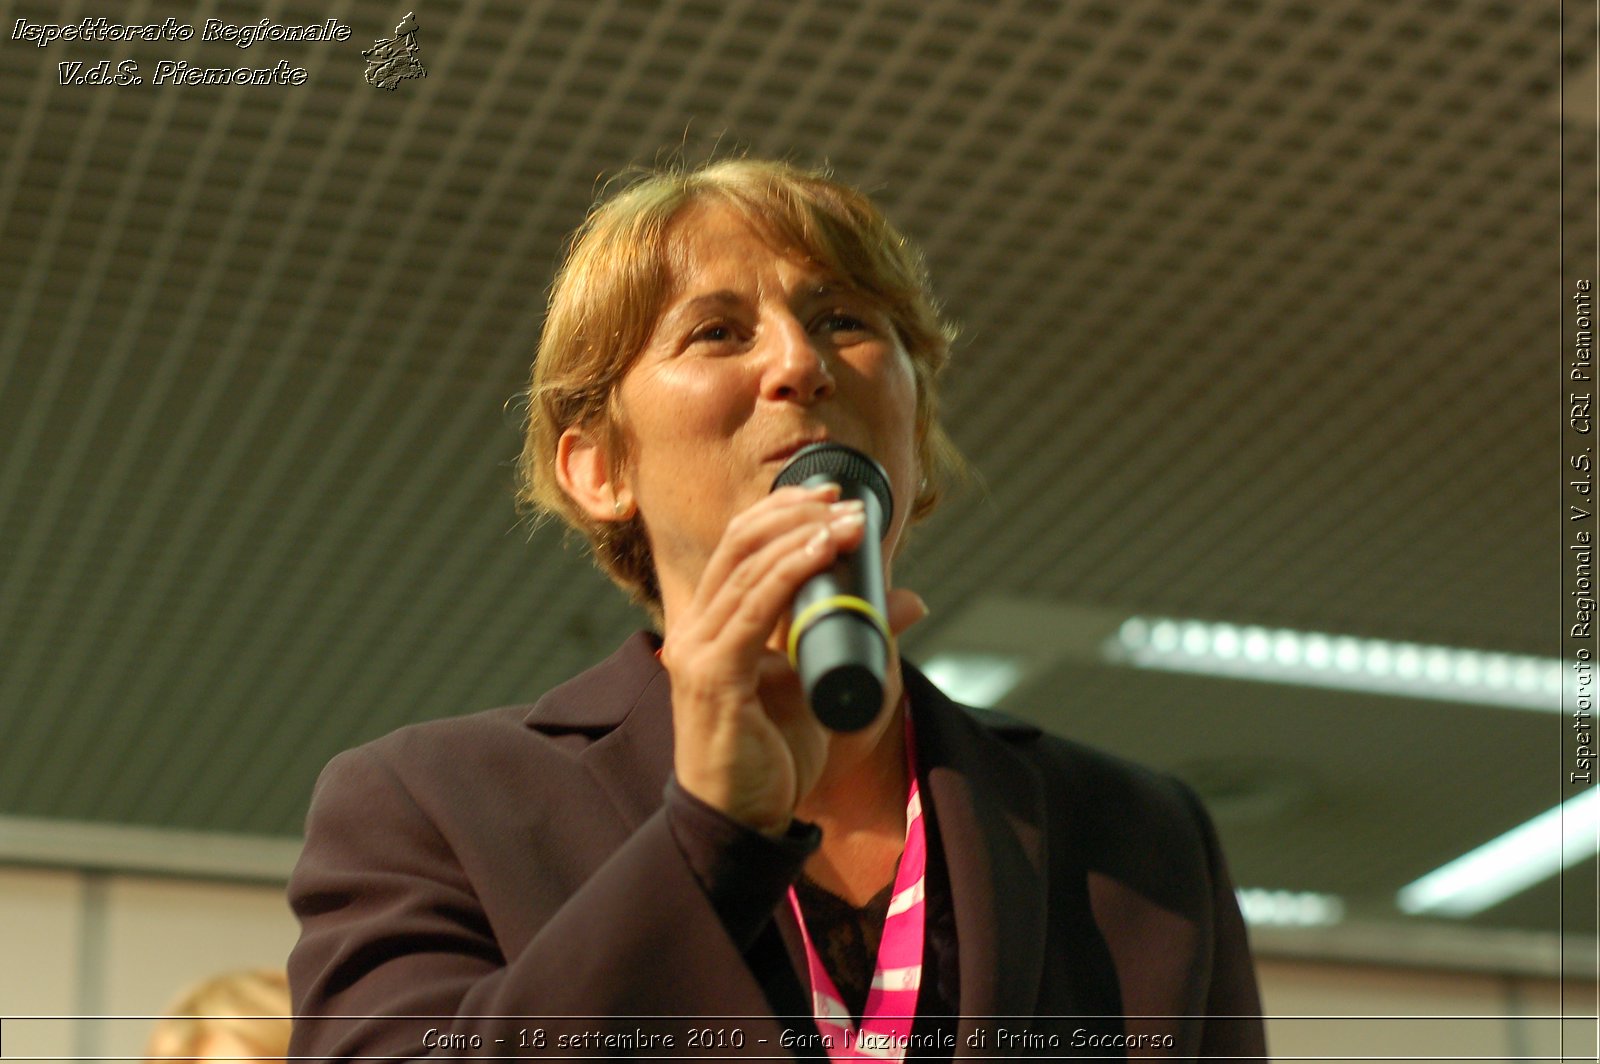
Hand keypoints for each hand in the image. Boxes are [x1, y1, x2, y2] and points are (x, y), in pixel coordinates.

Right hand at [662, 483, 927, 834]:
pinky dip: (789, 573)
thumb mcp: (821, 684)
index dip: (783, 511)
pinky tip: (821, 551)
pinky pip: (752, 610)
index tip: (834, 497)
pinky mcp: (712, 677)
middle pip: (740, 544)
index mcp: (712, 624)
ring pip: (748, 569)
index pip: (740, 545)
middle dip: (796, 513)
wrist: (747, 823)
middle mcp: (695, 628)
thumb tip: (911, 600)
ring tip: (850, 524)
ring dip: (804, 537)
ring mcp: (698, 651)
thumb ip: (856, 639)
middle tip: (847, 504)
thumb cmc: (774, 758)